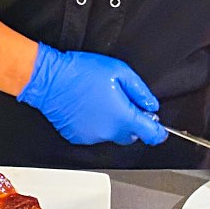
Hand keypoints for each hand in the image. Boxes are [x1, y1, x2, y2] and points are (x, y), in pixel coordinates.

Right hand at [17, 43, 167, 146]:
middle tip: (123, 102)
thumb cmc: (80, 72)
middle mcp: (108, 132)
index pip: (150, 134)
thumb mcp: (119, 71)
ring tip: (101, 100)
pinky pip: (94, 134)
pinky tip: (88, 107)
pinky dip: (96, 124)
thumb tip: (150, 105)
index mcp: (122, 117)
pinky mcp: (78, 137)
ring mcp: (92, 137)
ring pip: (111, 134)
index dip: (158, 132)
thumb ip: (140, 91)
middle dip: (132, 122)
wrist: (49, 79)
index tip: (160, 129)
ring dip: (112, 123)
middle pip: (131, 135)